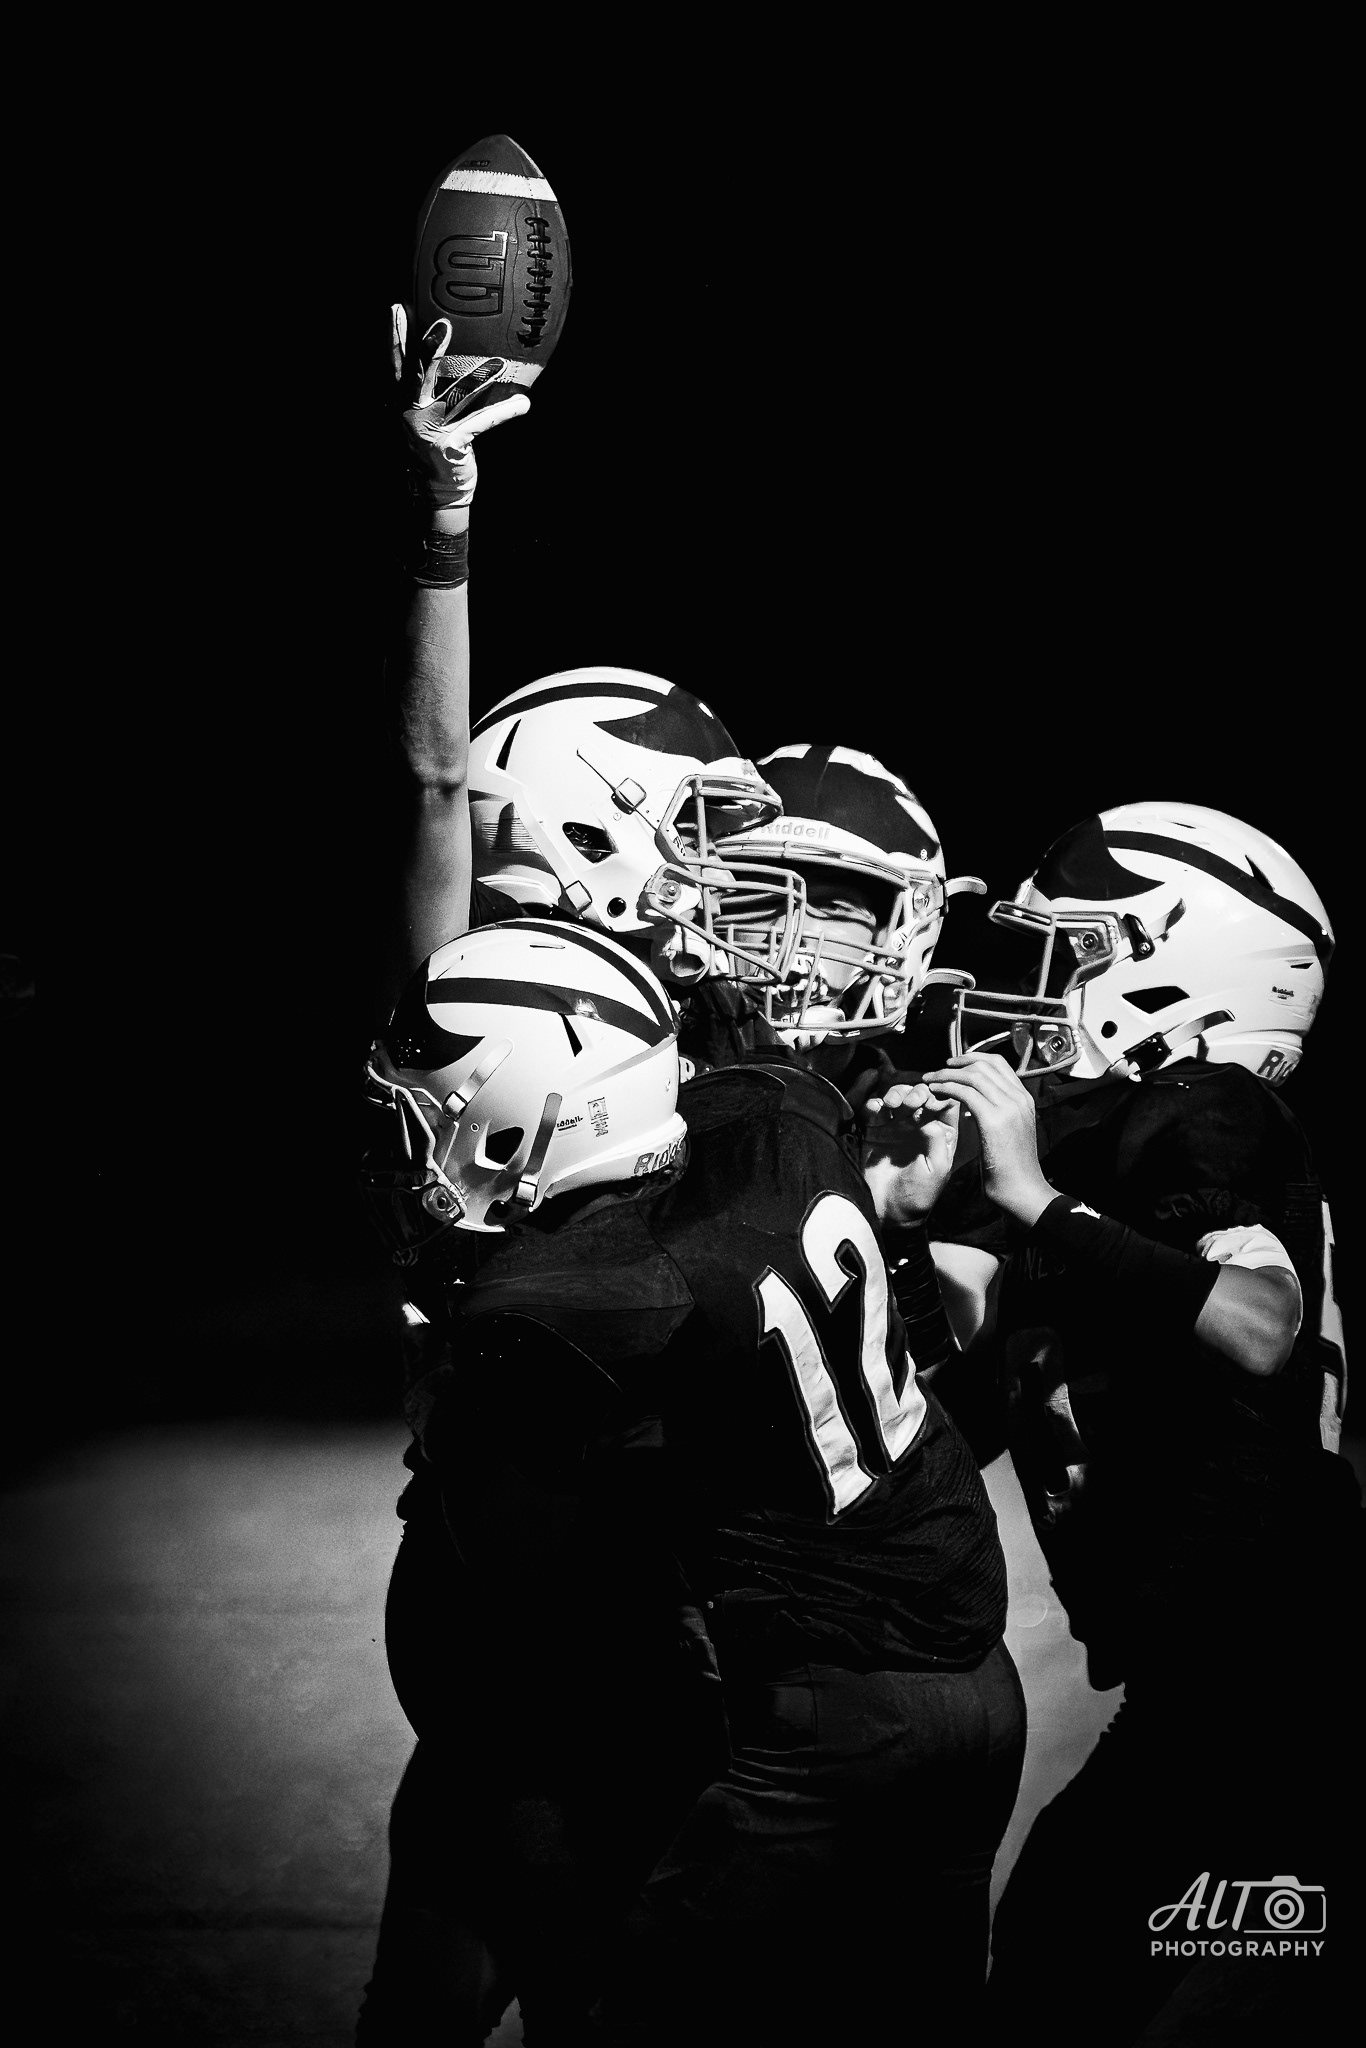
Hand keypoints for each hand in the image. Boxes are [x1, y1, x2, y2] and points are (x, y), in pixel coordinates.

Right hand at [392, 308, 529, 508]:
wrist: (432, 490)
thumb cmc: (430, 444)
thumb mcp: (419, 415)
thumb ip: (423, 387)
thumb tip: (441, 350)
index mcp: (400, 401)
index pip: (395, 364)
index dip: (394, 337)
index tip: (398, 307)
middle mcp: (409, 412)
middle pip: (416, 376)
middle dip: (428, 349)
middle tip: (442, 324)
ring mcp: (428, 430)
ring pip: (456, 398)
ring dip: (478, 378)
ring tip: (498, 362)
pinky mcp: (450, 446)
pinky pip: (481, 423)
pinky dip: (503, 412)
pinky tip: (523, 403)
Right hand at [861, 1082, 960, 1226]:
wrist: (889, 1212)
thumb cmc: (918, 1194)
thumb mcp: (937, 1169)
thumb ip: (938, 1140)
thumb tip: (930, 1116)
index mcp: (941, 1134)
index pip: (945, 1103)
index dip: (940, 1095)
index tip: (932, 1100)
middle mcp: (919, 1126)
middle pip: (920, 1096)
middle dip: (917, 1092)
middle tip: (912, 1101)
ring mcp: (896, 1127)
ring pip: (897, 1097)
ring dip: (896, 1093)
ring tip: (892, 1102)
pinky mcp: (874, 1131)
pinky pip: (873, 1109)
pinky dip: (873, 1103)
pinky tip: (875, 1107)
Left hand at [921, 1050, 1055, 1226]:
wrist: (1023, 1191)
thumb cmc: (1011, 1169)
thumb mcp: (1007, 1133)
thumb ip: (997, 1113)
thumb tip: (976, 1104)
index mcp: (1024, 1099)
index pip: (998, 1064)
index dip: (972, 1059)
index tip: (953, 1065)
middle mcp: (1019, 1098)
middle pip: (985, 1064)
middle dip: (956, 1063)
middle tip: (937, 1071)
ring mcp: (1009, 1107)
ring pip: (973, 1075)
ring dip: (947, 1075)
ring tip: (929, 1081)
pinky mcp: (994, 1119)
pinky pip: (966, 1092)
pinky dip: (947, 1088)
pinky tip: (935, 1094)